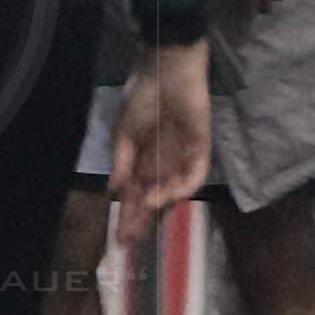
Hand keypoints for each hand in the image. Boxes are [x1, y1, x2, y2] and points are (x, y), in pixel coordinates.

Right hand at [109, 39, 213, 223]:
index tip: (119, 239)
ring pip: (174, 190)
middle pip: (153, 199)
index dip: (127, 217)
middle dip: (143, 221)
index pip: (134, 195)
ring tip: (146, 211)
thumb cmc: (143, 96)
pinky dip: (182, 185)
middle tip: (132, 243)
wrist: (167, 70)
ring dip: (160, 203)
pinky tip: (168, 193)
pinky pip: (194, 172)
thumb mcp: (124, 131)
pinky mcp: (201, 148)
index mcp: (142, 161)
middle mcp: (163, 164)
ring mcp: (183, 158)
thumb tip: (114, 190)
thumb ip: (120, 161)